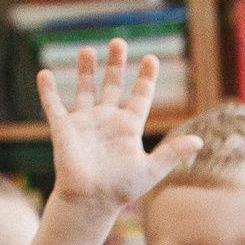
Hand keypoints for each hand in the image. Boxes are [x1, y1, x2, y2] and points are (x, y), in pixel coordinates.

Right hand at [34, 39, 201, 209]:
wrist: (91, 202)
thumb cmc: (121, 189)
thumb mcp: (151, 169)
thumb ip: (172, 153)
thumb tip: (199, 142)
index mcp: (128, 127)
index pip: (140, 96)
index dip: (146, 78)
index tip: (152, 59)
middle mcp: (107, 120)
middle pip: (113, 85)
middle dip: (116, 64)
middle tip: (119, 42)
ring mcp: (85, 122)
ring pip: (85, 89)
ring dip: (86, 70)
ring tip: (88, 49)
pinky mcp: (64, 129)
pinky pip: (53, 106)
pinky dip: (48, 91)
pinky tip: (44, 73)